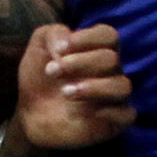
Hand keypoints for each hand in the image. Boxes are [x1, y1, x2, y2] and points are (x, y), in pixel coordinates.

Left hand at [13, 23, 131, 150]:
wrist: (29, 114)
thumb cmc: (39, 79)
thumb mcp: (38, 48)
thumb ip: (52, 34)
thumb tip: (68, 39)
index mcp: (96, 51)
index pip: (108, 35)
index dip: (87, 38)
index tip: (59, 50)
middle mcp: (109, 72)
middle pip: (111, 59)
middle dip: (80, 62)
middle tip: (52, 72)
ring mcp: (112, 97)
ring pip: (122, 86)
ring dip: (94, 87)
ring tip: (65, 92)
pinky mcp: (112, 122)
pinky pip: (127, 115)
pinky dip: (111, 112)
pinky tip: (87, 113)